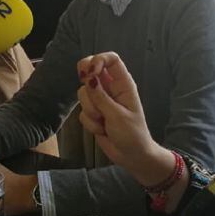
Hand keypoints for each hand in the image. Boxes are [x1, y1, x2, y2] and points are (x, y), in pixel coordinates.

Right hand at [76, 52, 170, 186]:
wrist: (132, 156)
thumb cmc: (132, 134)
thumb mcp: (117, 115)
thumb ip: (100, 96)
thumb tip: (87, 77)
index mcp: (123, 84)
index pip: (111, 59)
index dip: (98, 60)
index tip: (89, 72)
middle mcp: (111, 89)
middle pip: (90, 70)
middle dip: (86, 82)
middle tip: (90, 92)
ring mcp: (101, 101)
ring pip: (83, 93)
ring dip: (90, 109)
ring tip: (103, 122)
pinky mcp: (93, 114)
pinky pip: (82, 111)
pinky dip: (89, 122)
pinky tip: (101, 130)